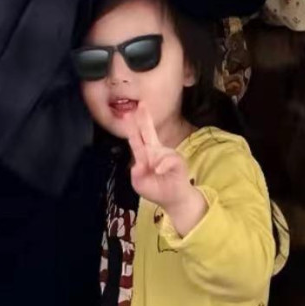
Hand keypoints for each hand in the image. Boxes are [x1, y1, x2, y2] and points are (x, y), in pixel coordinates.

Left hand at [128, 105, 206, 235]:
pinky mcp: (178, 161)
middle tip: (141, 105)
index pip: (137, 139)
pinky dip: (162, 165)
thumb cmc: (156, 189)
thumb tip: (138, 164)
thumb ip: (136, 174)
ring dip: (153, 161)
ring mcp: (167, 155)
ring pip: (156, 151)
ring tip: (155, 172)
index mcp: (146, 154)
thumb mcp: (140, 184)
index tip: (127, 114)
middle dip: (144, 118)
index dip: (132, 127)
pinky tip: (158, 170)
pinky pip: (168, 159)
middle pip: (149, 132)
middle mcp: (156, 151)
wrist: (174, 200)